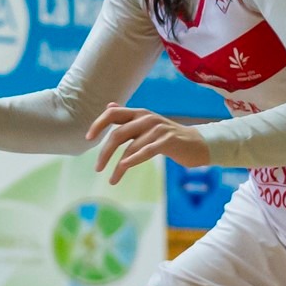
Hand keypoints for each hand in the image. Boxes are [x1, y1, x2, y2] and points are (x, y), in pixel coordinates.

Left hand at [88, 105, 208, 181]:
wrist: (197, 144)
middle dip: (104, 153)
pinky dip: (133, 160)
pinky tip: (123, 168)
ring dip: (118, 166)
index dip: (98, 124)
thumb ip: (128, 117)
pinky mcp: (167, 141)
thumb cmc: (168, 137)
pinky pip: (146, 151)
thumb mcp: (147, 124)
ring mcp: (157, 129)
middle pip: (117, 134)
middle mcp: (147, 118)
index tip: (88, 139)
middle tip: (97, 168)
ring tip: (112, 179)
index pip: (112, 114)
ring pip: (130, 148)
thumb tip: (109, 106)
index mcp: (139, 113)